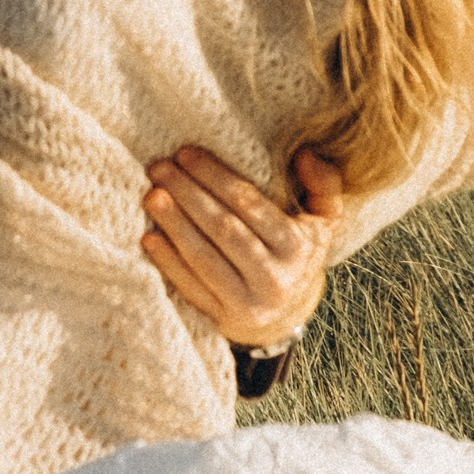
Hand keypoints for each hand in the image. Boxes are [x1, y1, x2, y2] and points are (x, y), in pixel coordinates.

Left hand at [142, 142, 342, 349]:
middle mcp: (275, 277)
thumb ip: (324, 184)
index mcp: (298, 247)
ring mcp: (248, 302)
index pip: (249, 204)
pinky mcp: (224, 319)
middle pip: (223, 229)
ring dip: (174, 225)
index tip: (186, 153)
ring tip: (152, 196)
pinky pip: (191, 288)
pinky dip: (168, 263)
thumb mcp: (324, 219)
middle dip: (188, 195)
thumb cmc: (298, 251)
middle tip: (159, 168)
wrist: (288, 313)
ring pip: (204, 258)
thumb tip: (305, 154)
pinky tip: (149, 238)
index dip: (215, 176)